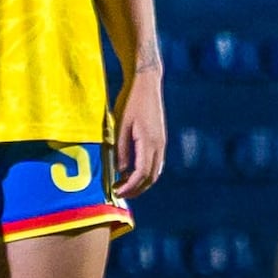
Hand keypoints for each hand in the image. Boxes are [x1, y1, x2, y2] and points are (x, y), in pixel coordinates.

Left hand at [110, 67, 168, 201]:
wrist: (146, 85)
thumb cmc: (131, 102)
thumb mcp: (121, 124)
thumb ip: (121, 149)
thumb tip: (120, 170)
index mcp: (149, 143)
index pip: (142, 173)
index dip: (130, 186)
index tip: (117, 193)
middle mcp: (159, 146)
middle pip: (151, 177)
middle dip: (135, 189)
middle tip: (118, 193)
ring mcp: (161, 143)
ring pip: (154, 171)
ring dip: (140, 182)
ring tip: (123, 185)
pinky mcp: (159, 140)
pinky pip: (155, 163)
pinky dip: (144, 172)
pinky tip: (131, 172)